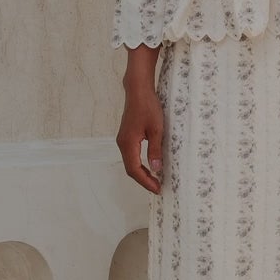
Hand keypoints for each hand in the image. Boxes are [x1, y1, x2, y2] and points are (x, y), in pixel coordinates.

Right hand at [116, 79, 164, 193]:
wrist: (138, 90)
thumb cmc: (148, 106)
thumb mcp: (156, 129)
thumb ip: (155, 150)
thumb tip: (156, 169)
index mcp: (128, 143)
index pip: (134, 170)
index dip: (146, 182)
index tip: (157, 188)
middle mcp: (122, 143)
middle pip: (130, 169)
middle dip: (144, 180)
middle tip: (158, 186)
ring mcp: (123, 139)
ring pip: (130, 162)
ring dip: (141, 172)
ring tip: (155, 179)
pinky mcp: (126, 136)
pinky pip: (131, 155)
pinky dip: (139, 164)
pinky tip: (149, 165)